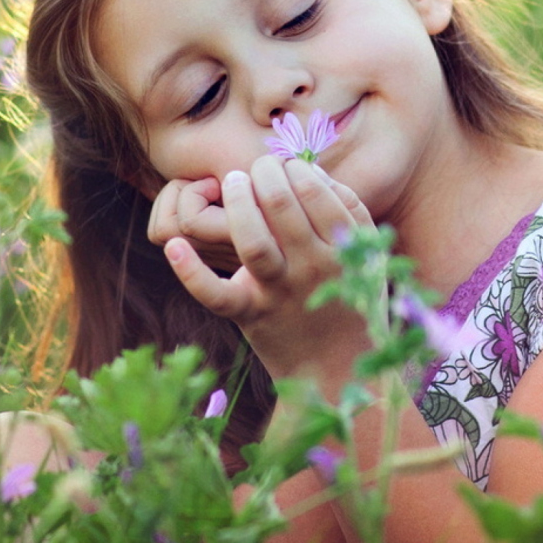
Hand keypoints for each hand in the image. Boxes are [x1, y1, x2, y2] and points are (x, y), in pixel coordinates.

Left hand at [163, 154, 374, 386]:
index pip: (314, 190)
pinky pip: (215, 294)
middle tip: (256, 169)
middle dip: (262, 172)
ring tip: (232, 182)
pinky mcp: (250, 315)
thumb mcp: (368, 256)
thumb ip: (350, 211)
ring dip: (236, 202)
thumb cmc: (352, 303)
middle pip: (281, 204)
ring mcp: (278, 292)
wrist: (338, 374)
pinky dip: (190, 272)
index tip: (286, 167)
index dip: (294, 168)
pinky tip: (173, 246)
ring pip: (252, 239)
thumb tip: (311, 171)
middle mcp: (312, 268)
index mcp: (342, 250)